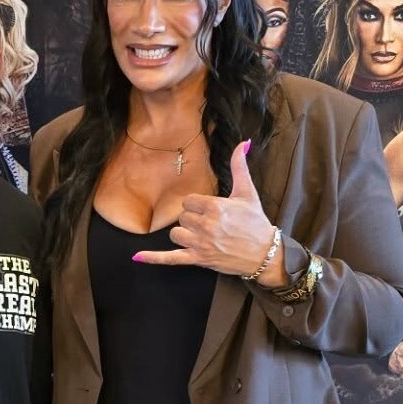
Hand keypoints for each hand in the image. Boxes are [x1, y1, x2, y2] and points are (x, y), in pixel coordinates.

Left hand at [132, 141, 284, 283]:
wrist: (265, 254)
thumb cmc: (256, 223)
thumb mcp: (248, 192)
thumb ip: (240, 166)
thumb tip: (243, 143)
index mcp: (215, 207)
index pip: (189, 201)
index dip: (198, 205)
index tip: (211, 211)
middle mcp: (206, 225)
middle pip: (182, 217)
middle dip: (193, 219)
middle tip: (211, 225)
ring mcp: (201, 244)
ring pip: (176, 234)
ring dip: (184, 234)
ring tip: (200, 236)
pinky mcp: (199, 260)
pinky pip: (171, 259)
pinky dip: (154, 258)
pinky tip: (137, 257)